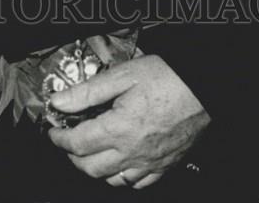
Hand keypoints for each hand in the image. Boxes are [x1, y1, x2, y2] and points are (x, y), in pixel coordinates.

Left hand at [48, 54, 209, 189]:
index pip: (77, 144)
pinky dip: (123, 177)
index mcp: (120, 129)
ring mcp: (150, 162)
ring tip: (92, 150)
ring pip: (112, 180)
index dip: (59, 138)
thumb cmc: (170, 77)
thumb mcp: (124, 74)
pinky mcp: (166, 165)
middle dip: (72, 156)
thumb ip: (89, 91)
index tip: (54, 131)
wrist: (205, 87)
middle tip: (69, 140)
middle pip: (90, 168)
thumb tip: (60, 101)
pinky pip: (138, 183)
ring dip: (96, 169)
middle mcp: (133, 152)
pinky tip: (121, 162)